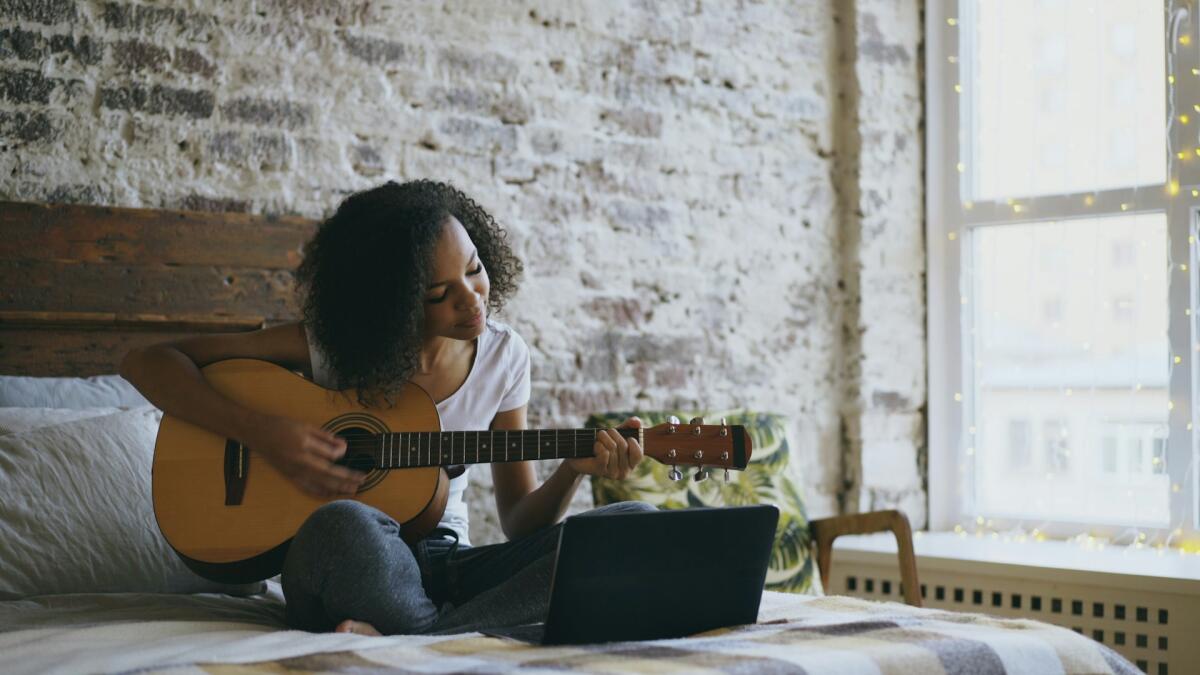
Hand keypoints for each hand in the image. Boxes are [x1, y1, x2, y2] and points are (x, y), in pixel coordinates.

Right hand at [243, 414, 363, 498]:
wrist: (257, 433)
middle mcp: (300, 462)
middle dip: (348, 478)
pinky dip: (322, 493)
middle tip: (363, 479)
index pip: (330, 455)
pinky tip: (332, 495)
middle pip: (329, 474)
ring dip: (338, 489)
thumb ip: (324, 437)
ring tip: (353, 490)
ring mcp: (294, 472)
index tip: (347, 449)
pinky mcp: (290, 477)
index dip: (341, 453)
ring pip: (321, 485)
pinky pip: (308, 489)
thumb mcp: (305, 426)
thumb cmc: (281, 426)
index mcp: (304, 446)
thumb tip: (342, 446)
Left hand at [566, 416, 642, 479]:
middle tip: (604, 432)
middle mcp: (624, 472)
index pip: (638, 454)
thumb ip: (631, 425)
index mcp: (631, 465)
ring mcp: (613, 473)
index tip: (625, 436)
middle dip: (612, 434)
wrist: (581, 453)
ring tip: (599, 438)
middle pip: (623, 446)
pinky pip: (604, 454)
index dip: (632, 442)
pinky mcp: (601, 471)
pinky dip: (598, 445)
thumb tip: (637, 422)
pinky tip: (595, 447)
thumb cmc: (604, 443)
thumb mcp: (619, 432)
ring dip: (603, 437)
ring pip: (612, 448)